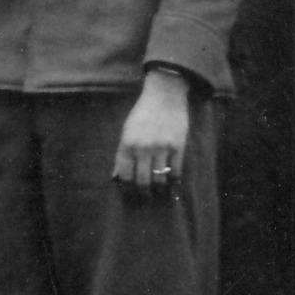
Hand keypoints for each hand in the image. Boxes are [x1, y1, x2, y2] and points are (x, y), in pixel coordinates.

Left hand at [113, 70, 191, 198]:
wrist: (164, 95)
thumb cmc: (143, 114)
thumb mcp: (126, 132)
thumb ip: (121, 154)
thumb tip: (116, 177)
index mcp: (127, 145)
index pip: (125, 176)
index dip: (127, 190)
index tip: (130, 196)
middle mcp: (143, 149)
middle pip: (142, 182)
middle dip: (143, 195)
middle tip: (145, 199)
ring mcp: (161, 148)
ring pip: (159, 180)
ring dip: (159, 190)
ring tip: (159, 192)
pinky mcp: (178, 147)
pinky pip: (176, 172)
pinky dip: (174, 181)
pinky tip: (172, 183)